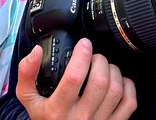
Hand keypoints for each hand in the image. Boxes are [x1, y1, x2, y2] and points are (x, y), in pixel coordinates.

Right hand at [16, 38, 136, 119]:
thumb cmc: (46, 119)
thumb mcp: (28, 99)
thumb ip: (26, 73)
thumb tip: (35, 51)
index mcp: (58, 110)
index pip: (74, 78)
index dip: (82, 55)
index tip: (83, 44)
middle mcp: (80, 118)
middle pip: (99, 81)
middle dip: (99, 60)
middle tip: (94, 56)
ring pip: (116, 89)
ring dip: (113, 70)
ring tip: (104, 67)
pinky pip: (129, 103)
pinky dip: (127, 86)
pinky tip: (117, 81)